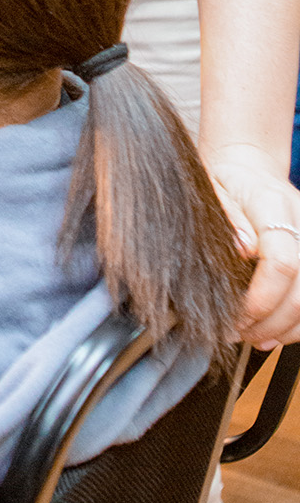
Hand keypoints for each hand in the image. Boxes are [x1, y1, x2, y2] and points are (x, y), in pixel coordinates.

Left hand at [208, 145, 299, 345]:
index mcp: (274, 205)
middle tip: (237, 333)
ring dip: (286, 329)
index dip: (261, 300)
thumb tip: (243, 250)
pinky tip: (274, 333)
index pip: (282, 263)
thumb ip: (227, 219)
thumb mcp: (211, 190)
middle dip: (271, 322)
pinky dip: (297, 323)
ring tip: (253, 337)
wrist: (247, 165)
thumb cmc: (224, 180)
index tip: (235, 317)